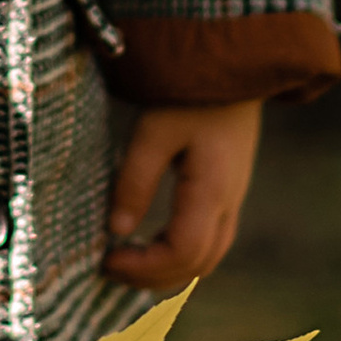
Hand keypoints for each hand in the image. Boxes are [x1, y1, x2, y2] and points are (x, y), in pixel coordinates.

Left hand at [102, 99, 263, 291]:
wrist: (234, 62)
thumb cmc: (191, 91)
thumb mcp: (154, 130)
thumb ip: (135, 180)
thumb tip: (116, 230)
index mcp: (213, 189)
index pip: (183, 251)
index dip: (144, 266)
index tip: (107, 258)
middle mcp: (229, 201)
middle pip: (198, 264)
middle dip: (152, 277)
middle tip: (108, 267)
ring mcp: (233, 198)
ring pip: (208, 257)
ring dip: (168, 270)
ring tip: (126, 263)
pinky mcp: (228, 191)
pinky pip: (210, 240)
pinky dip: (180, 255)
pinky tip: (150, 247)